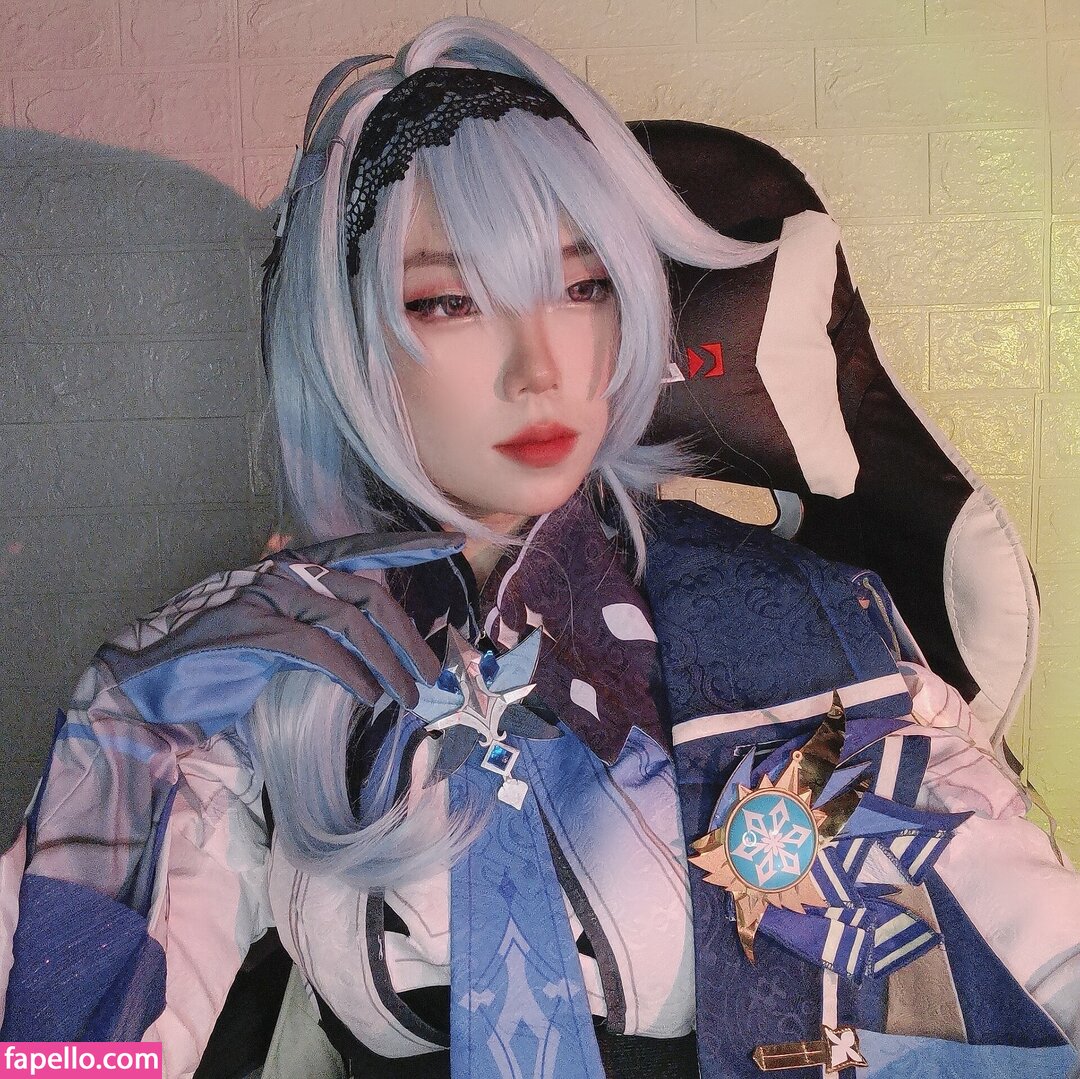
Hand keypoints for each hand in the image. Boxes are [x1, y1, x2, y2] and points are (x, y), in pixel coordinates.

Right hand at [94, 531, 463, 735]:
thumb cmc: (210, 664)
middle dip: (409, 637)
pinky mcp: (252, 630)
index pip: (359, 548)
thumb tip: (357, 626)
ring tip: (408, 699)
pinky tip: (368, 697)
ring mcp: (264, 597)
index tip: (453, 541)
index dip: (407, 545)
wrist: (141, 687)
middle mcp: (281, 573)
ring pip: (351, 623)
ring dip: (389, 665)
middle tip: (433, 675)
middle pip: (368, 595)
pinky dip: (352, 674)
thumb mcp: (271, 635)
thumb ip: (311, 622)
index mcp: (288, 568)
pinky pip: (319, 649)